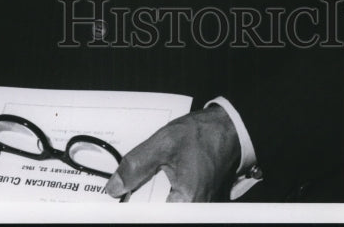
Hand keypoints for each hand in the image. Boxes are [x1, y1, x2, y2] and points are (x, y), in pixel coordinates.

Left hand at [105, 107, 239, 202]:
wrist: (228, 128)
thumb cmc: (202, 134)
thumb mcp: (164, 143)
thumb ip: (137, 165)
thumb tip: (115, 186)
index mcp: (188, 201)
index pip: (152, 216)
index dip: (133, 208)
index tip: (119, 199)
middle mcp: (196, 209)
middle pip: (159, 213)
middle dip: (142, 200)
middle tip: (126, 188)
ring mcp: (199, 207)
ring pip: (166, 208)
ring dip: (152, 196)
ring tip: (140, 182)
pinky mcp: (199, 202)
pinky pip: (175, 202)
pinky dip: (162, 193)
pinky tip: (159, 178)